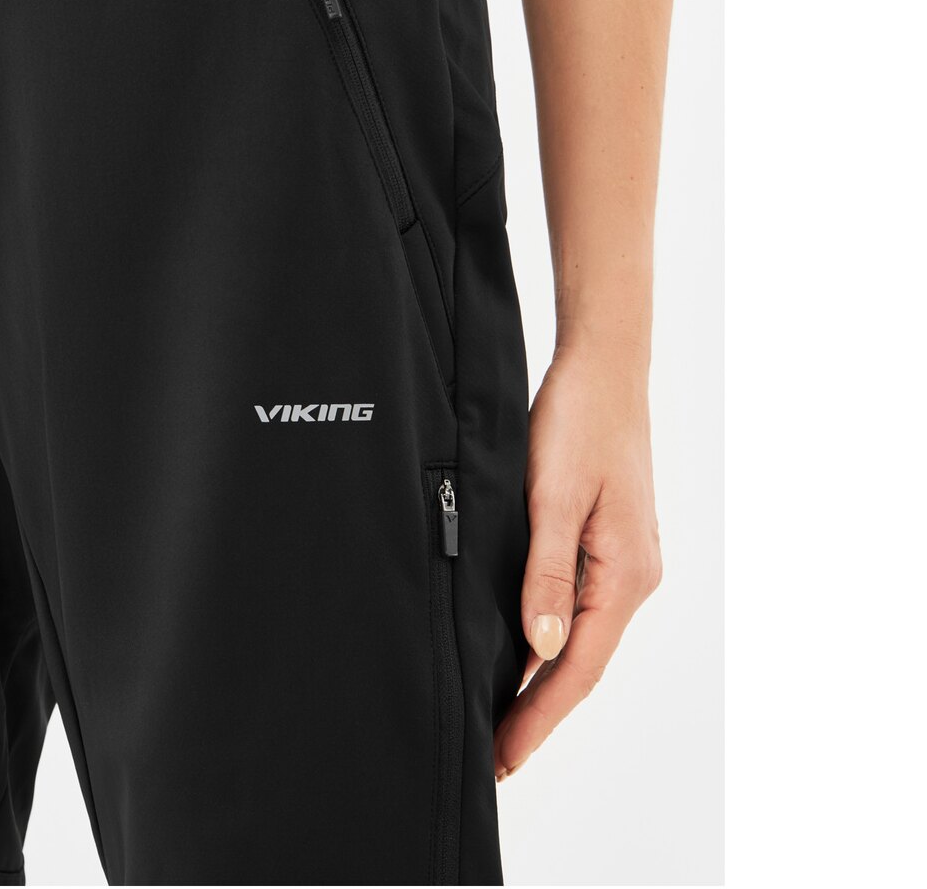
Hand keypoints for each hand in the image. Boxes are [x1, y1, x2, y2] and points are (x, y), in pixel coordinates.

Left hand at [494, 343, 661, 778]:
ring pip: (580, 637)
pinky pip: (579, 606)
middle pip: (581, 662)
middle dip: (538, 711)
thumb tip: (541, 649)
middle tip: (494, 756)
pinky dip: (551, 639)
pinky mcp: (609, 543)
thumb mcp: (553, 497)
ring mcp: (624, 561)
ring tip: (502, 718)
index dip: (537, 717)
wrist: (604, 369)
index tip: (502, 758)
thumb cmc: (580, 422)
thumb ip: (546, 573)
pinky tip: (524, 651)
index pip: (576, 668)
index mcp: (625, 575)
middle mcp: (632, 577)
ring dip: (544, 681)